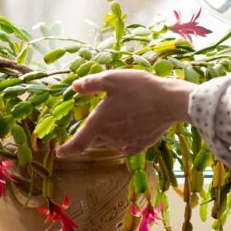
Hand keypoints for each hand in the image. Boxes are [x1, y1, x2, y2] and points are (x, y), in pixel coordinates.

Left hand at [56, 70, 197, 156]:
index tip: (59, 152)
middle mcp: (110, 137)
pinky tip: (128, 131)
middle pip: (93, 141)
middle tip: (96, 120)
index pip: (77, 143)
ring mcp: (126, 143)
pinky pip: (125, 147)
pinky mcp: (141, 145)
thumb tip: (75, 87)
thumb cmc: (140, 88)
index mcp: (99, 123)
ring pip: (109, 143)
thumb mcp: (111, 79)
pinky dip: (122, 141)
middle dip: (90, 134)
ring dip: (107, 136)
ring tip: (116, 118)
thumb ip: (90, 84)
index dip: (66, 149)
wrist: (170, 102)